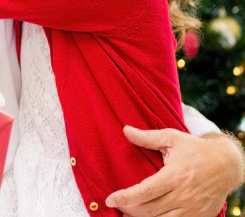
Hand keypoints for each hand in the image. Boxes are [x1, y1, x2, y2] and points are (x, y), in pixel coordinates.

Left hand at [105, 126, 244, 216]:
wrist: (227, 165)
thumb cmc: (195, 149)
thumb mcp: (172, 138)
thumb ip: (148, 137)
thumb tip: (125, 130)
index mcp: (174, 176)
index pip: (145, 191)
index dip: (125, 197)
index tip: (110, 199)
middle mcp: (183, 195)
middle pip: (150, 209)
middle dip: (129, 209)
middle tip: (117, 205)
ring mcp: (192, 208)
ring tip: (127, 214)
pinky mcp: (200, 216)